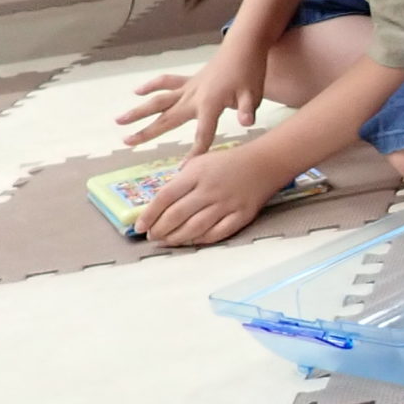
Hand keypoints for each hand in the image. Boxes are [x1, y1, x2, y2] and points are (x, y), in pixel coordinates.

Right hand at [119, 46, 267, 153]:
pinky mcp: (188, 80)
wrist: (243, 47)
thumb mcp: (253, 94)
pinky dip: (151, 86)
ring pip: (159, 100)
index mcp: (211, 104)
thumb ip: (247, 110)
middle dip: (147, 132)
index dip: (196, 152)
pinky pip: (166, 82)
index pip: (203, 134)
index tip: (184, 169)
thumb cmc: (250, 72)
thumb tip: (246, 123)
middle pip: (167, 118)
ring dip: (139, 110)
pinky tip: (137, 91)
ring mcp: (189, 87)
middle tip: (127, 142)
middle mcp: (194, 97)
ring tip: (119, 120)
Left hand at [139, 143, 281, 246]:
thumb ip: (181, 179)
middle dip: (160, 229)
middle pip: (177, 215)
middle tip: (152, 236)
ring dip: (176, 238)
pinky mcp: (241, 216)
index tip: (139, 226)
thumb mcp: (200, 161)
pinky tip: (191, 241)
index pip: (165, 197)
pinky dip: (201, 240)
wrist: (264, 163)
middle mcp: (210, 190)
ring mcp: (226, 204)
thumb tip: (160, 203)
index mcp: (196, 174)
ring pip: (195, 228)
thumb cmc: (228, 162)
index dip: (149, 214)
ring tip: (166, 241)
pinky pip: (217, 233)